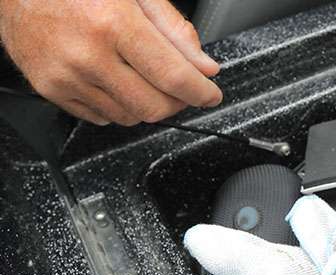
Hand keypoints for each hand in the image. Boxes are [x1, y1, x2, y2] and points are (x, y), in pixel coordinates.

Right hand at [0, 0, 221, 124]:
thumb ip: (173, 29)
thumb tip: (203, 66)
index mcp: (113, 23)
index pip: (173, 76)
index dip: (201, 92)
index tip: (211, 94)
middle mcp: (88, 53)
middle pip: (155, 106)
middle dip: (177, 102)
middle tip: (181, 88)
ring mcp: (67, 75)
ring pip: (130, 117)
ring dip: (147, 104)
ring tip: (143, 77)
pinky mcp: (51, 89)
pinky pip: (101, 118)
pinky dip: (118, 106)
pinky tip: (114, 80)